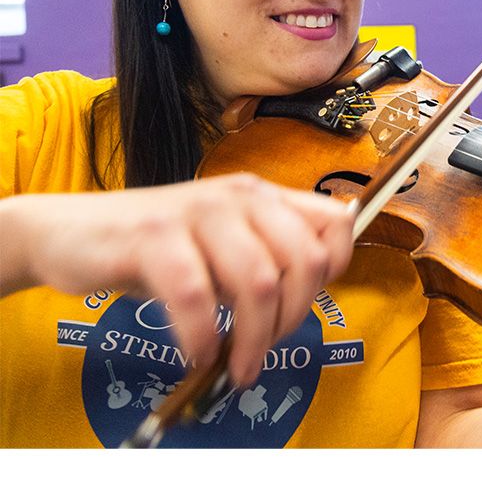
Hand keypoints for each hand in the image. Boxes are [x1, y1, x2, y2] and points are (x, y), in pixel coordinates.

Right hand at [3, 173, 354, 385]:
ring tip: (237, 365)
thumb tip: (306, 298)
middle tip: (265, 348)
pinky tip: (197, 353)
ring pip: (259, 281)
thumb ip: (265, 258)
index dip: (334, 268)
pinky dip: (202, 336)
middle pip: (305, 260)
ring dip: (253, 339)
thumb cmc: (156, 249)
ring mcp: (197, 212)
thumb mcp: (223, 246)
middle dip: (293, 318)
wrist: (68, 232)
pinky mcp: (153, 235)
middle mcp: (239, 196)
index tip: (305, 303)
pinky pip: (196, 295)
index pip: (334, 221)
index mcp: (263, 196)